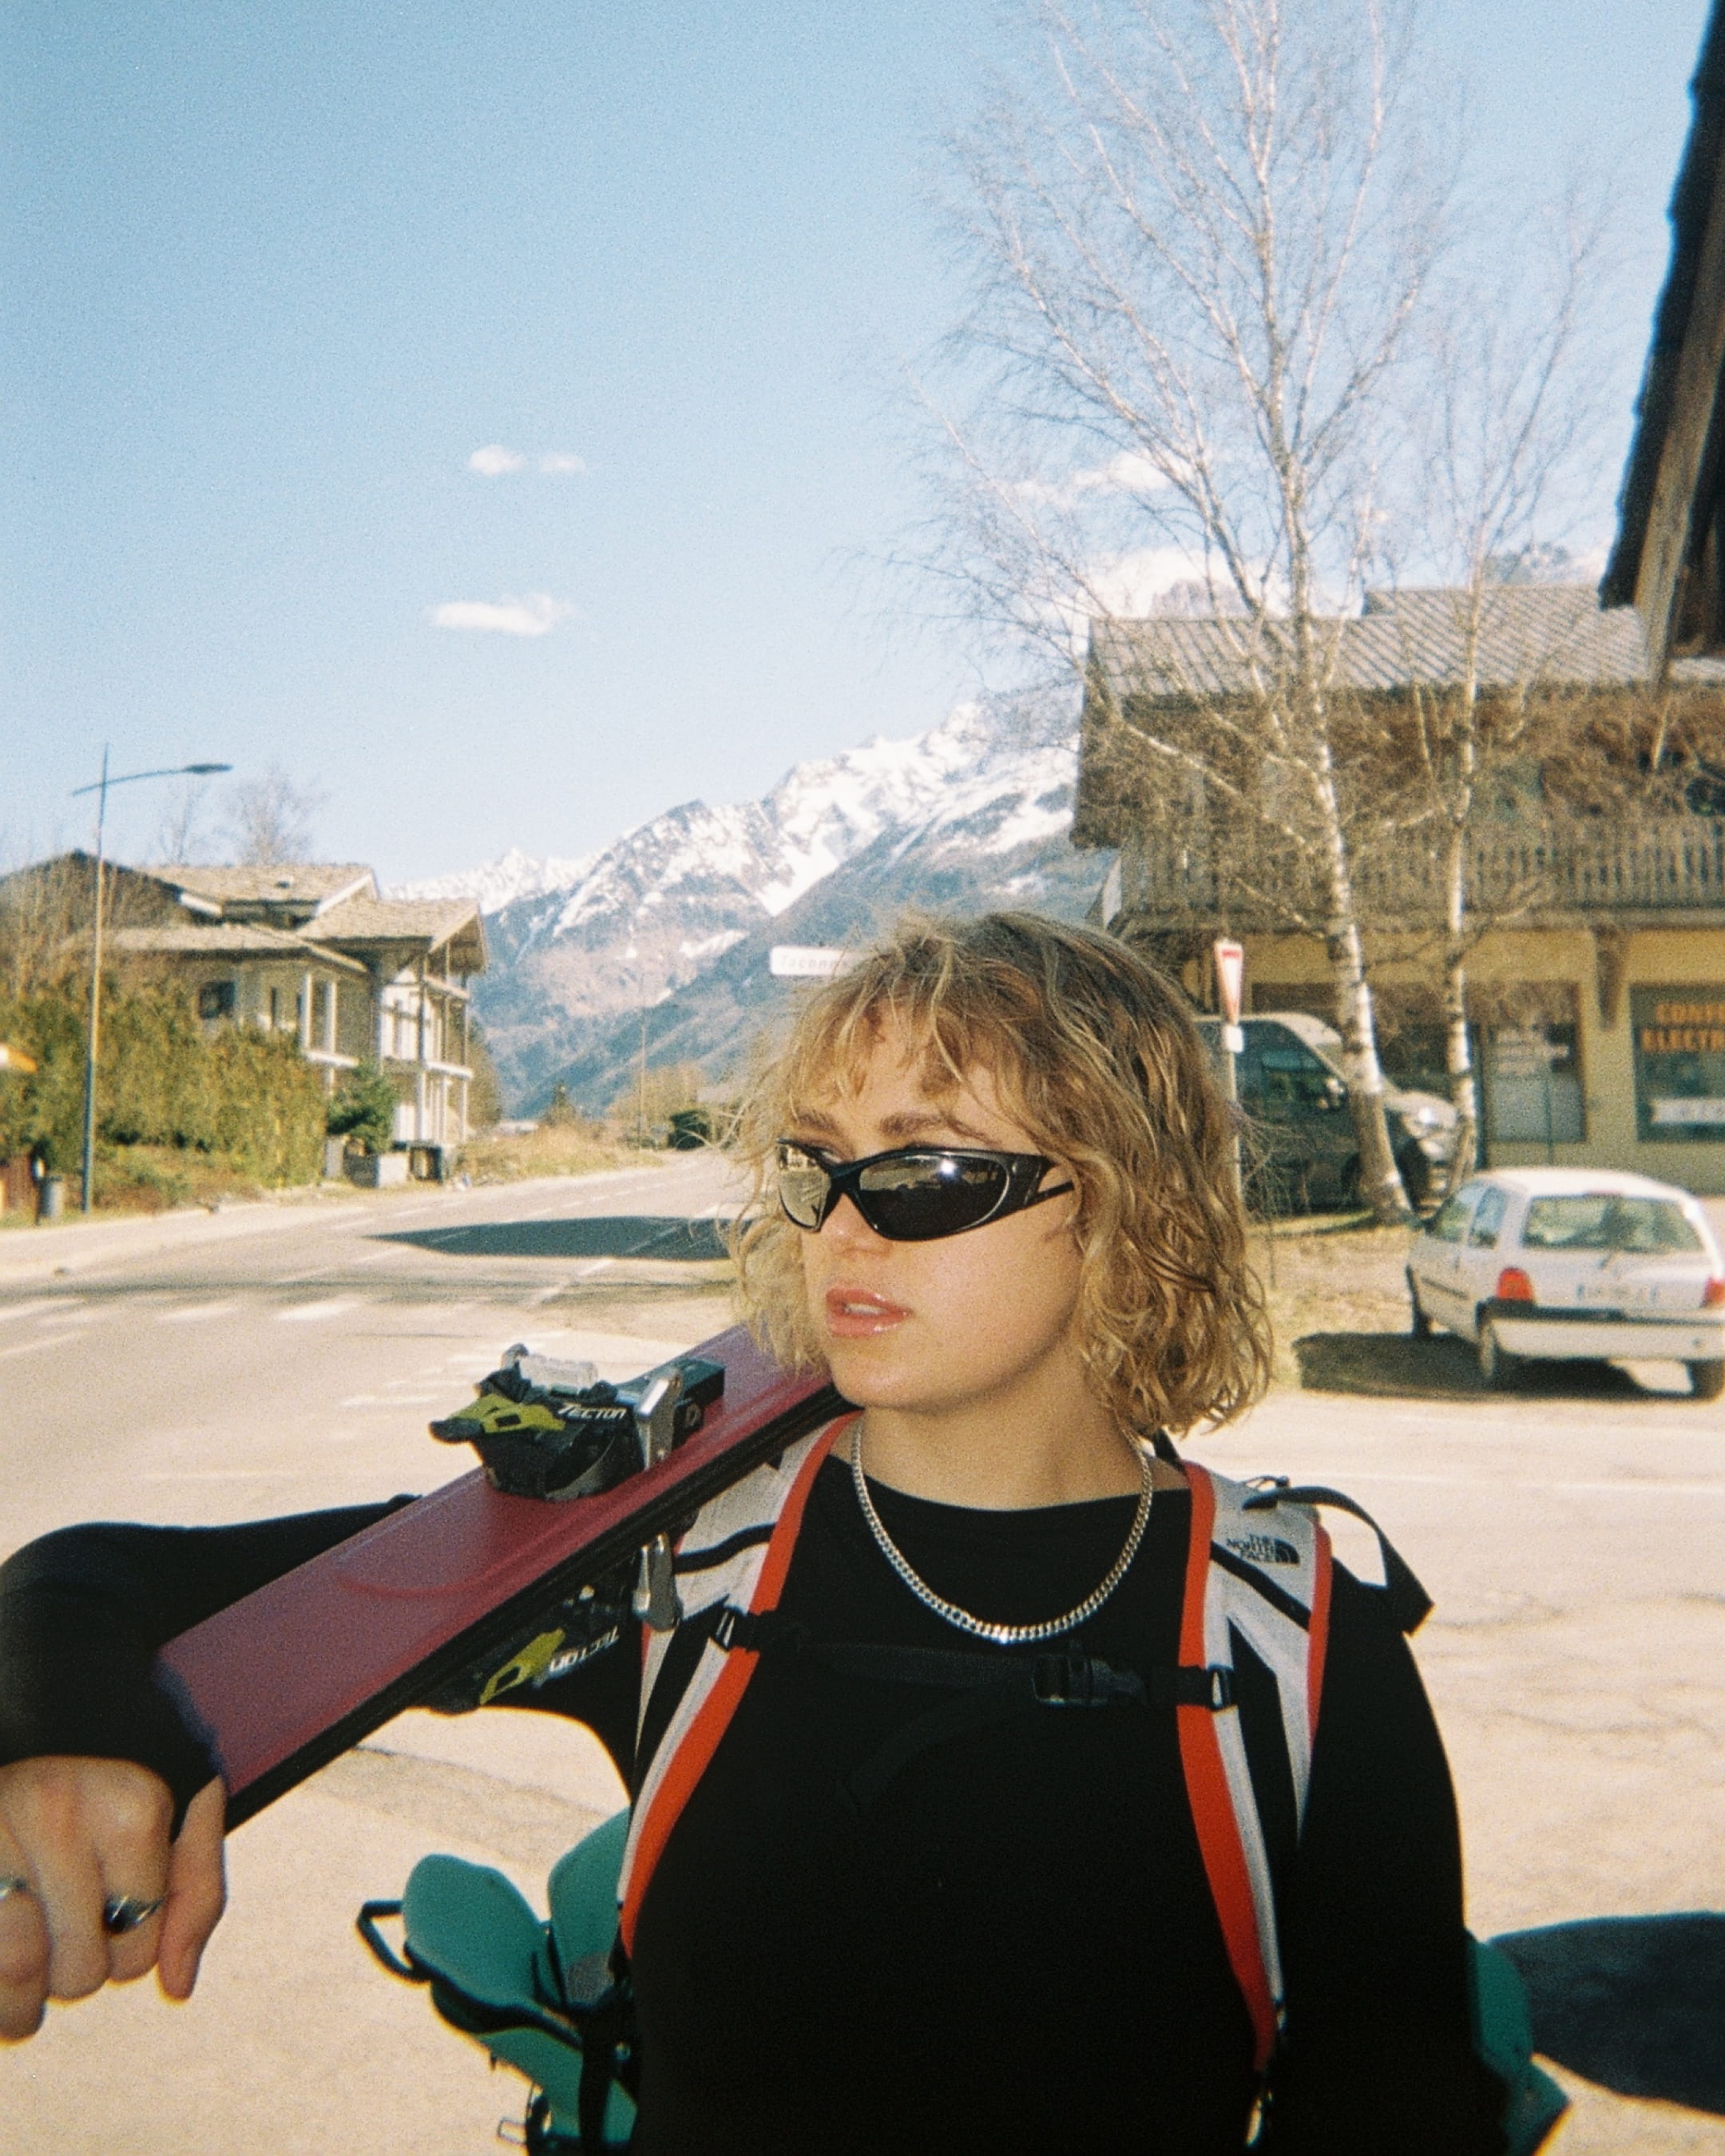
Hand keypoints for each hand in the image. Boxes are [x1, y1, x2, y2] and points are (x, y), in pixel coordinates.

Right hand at [0, 1760, 225, 2039]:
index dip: (130, 1941)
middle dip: (79, 1964)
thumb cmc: (118, 1776)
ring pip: (20, 1974)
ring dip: (26, 1989)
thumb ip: (196, 1892)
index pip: (140, 1950)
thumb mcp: (181, 1808)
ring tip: (34, 1945)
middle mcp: (61, 1817)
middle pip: (80, 1973)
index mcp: (133, 1808)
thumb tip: (178, 1987)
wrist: (47, 1718)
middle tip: (69, 1912)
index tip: (119, 1893)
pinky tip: (6, 1973)